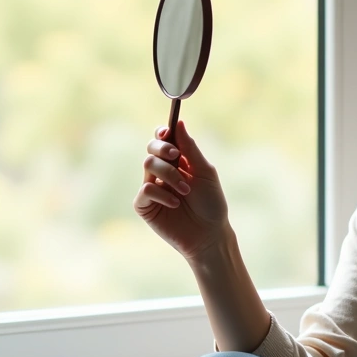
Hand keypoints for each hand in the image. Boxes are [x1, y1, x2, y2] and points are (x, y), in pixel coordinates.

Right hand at [133, 120, 229, 259]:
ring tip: (185, 190)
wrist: (209, 234)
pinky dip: (161, 194)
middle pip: (151, 148)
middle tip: (176, 157)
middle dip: (163, 149)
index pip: (162, 140)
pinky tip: (175, 204)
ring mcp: (152, 188)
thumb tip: (179, 123)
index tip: (167, 133)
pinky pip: (145, 189)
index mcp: (177, 161)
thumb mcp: (205, 172)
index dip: (162, 133)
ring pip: (148, 165)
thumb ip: (190, 149)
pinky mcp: (145, 205)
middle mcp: (162, 172)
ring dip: (169, 174)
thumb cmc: (211, 204)